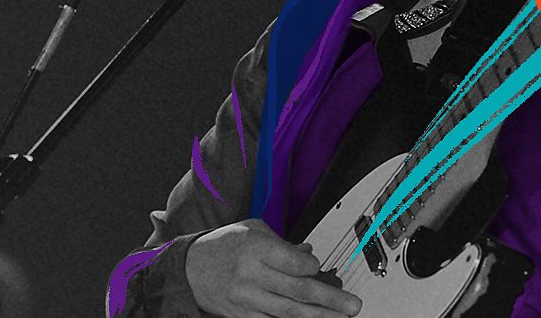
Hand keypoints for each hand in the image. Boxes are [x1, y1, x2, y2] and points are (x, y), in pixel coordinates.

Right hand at [186, 219, 361, 316]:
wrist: (188, 269)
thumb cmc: (222, 245)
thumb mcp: (252, 230)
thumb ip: (282, 243)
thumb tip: (309, 254)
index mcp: (255, 248)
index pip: (295, 263)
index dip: (313, 268)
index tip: (321, 268)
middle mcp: (251, 274)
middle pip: (297, 289)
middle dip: (329, 299)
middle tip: (352, 305)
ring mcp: (246, 298)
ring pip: (288, 310)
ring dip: (317, 316)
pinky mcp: (241, 315)